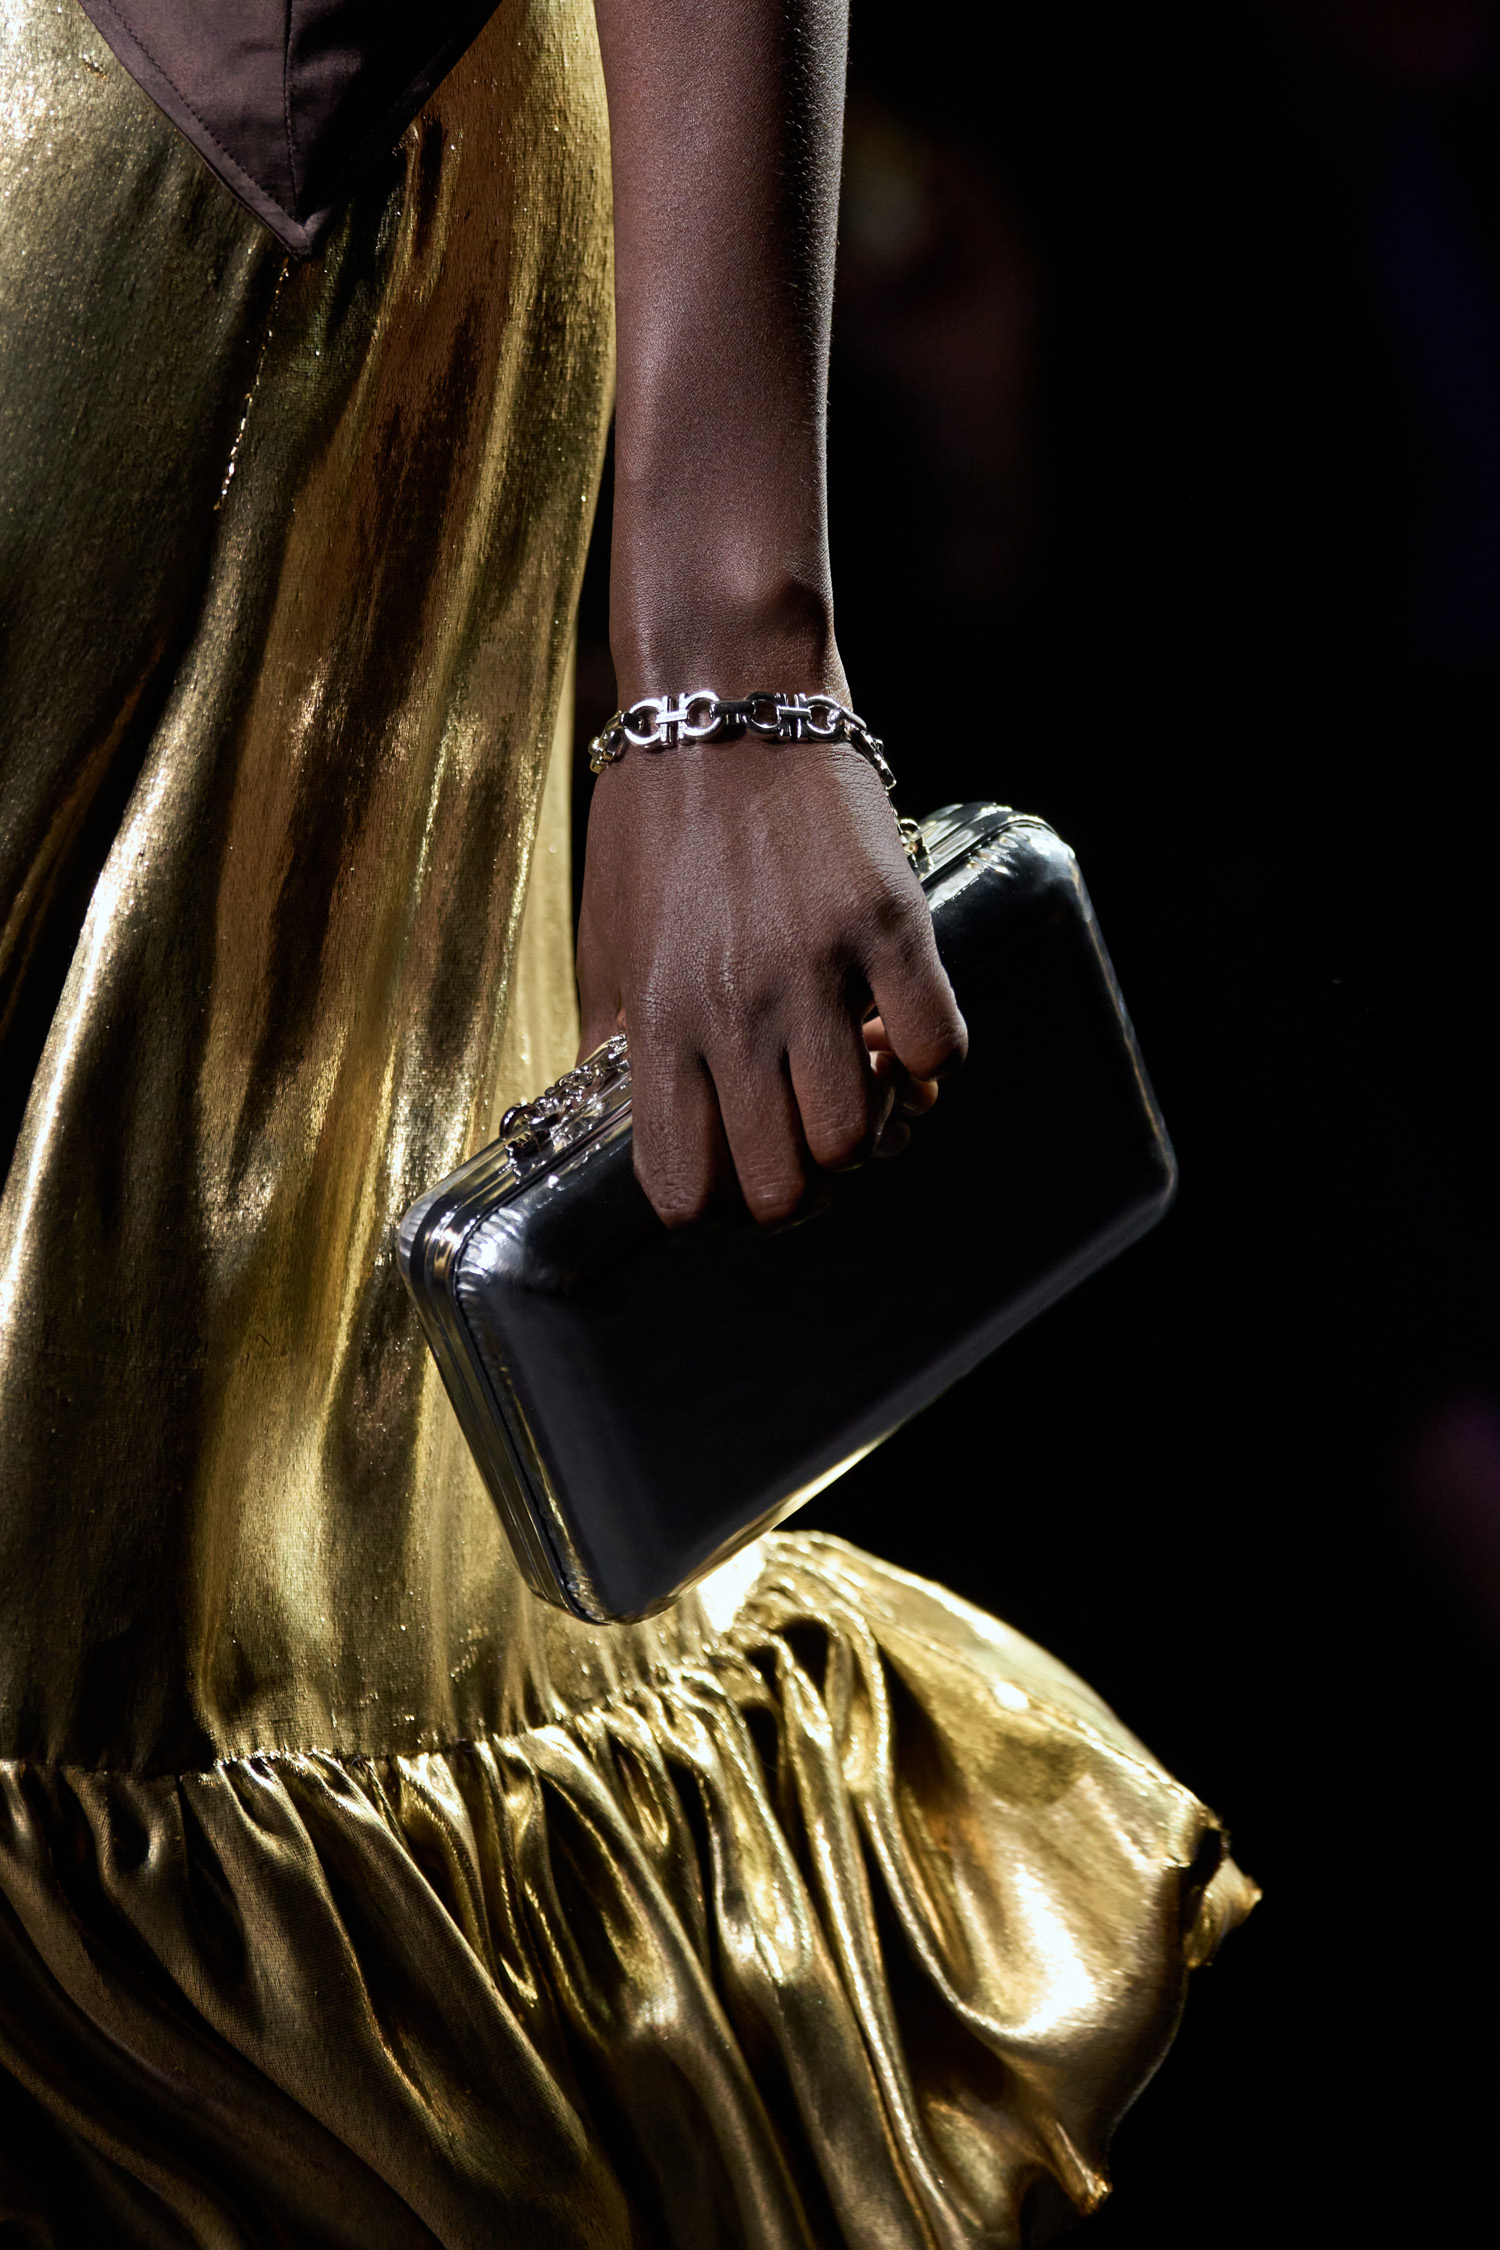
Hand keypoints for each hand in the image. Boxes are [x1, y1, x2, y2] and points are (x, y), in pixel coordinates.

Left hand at [576, 733, 966, 1226]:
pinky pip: (938, 1049)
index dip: (715, 1201)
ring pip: (859, 1136)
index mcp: (658, 1020)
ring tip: (857, 1076)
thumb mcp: (607, 936)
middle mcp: (734, 1009)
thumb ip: (610, 1040)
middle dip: (800, 1184)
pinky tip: (901, 1023)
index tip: (731, 1166)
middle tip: (802, 1131)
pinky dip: (931, 1062)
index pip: (686, 1188)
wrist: (726, 692)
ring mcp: (815, 968)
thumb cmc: (653, 816)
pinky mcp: (887, 920)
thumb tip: (604, 1119)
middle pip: (786, 1186)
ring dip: (868, 1126)